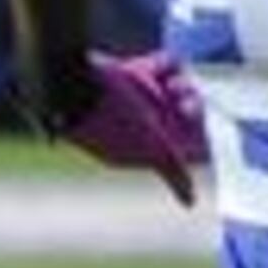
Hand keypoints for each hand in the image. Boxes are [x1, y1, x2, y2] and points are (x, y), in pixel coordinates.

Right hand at [58, 49, 204, 206]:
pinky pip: (154, 69)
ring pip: (168, 90)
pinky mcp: (120, 74)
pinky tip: (159, 64)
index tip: (195, 120)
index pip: (177, 144)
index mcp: (132, 151)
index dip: (192, 131)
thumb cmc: (113, 117)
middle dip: (186, 104)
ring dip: (177, 83)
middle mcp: (129, 127)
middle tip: (182, 98)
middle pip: (176, 116)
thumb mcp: (152, 147)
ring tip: (170, 80)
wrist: (72, 77)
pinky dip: (161, 65)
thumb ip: (173, 171)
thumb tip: (190, 203)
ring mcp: (124, 100)